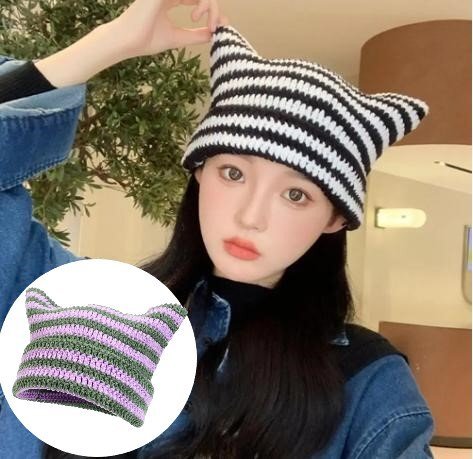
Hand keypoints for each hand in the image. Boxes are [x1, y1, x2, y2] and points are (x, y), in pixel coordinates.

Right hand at [112, 0, 229, 58]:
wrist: (126, 42)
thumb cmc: (145, 40)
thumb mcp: (177, 38)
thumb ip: (195, 35)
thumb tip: (215, 34)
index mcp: (170, 0)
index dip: (212, 12)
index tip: (216, 29)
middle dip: (213, 9)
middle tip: (213, 28)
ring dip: (208, 5)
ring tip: (206, 24)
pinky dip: (200, 2)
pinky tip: (196, 16)